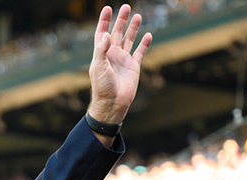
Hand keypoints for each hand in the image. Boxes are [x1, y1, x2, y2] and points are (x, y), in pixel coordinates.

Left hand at [88, 5, 151, 124]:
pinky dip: (144, 44)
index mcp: (102, 53)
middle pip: (117, 32)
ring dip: (133, 28)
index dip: (104, 20)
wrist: (113, 103)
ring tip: (137, 16)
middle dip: (121, 20)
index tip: (108, 8)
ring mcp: (123, 59)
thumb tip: (107, 34)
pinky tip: (148, 35)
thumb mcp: (98, 67)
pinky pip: (140, 52)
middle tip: (126, 7)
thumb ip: (101, 50)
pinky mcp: (133, 67)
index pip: (102, 32)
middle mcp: (112, 54)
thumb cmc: (102, 87)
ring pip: (129, 39)